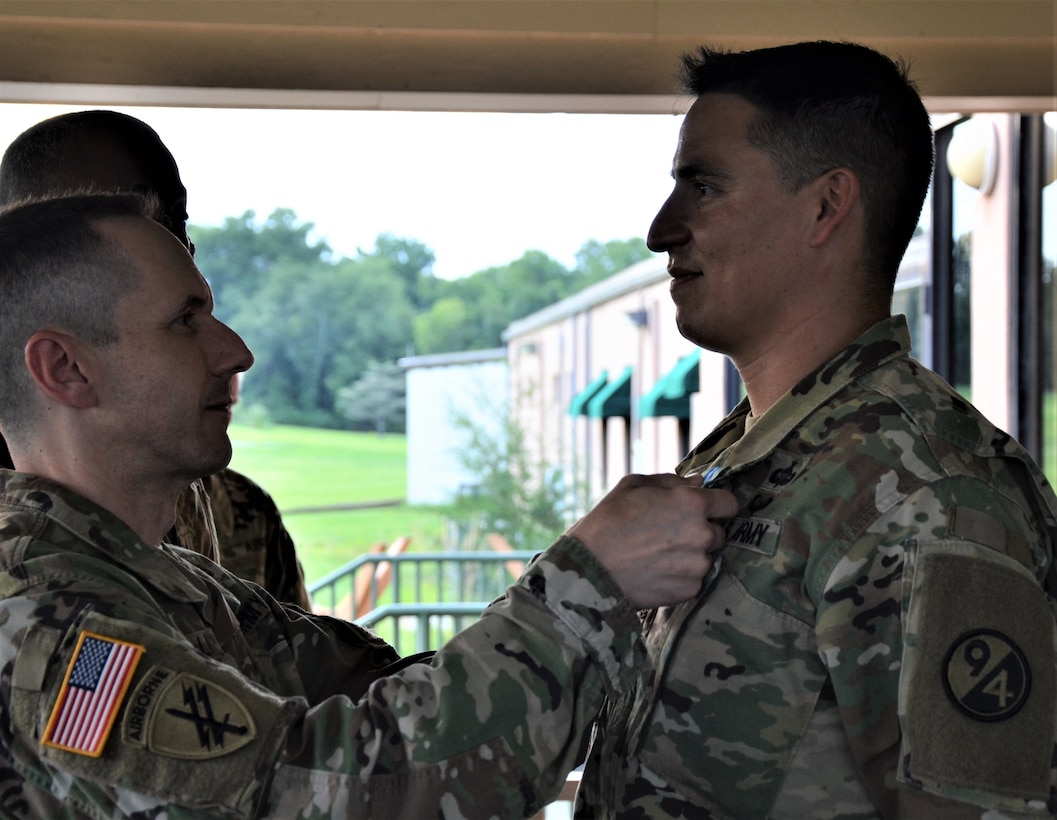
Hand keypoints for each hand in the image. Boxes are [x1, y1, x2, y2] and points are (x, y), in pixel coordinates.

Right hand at [565, 473, 737, 607]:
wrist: (590, 567)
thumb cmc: (608, 521)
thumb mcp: (634, 486)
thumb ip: (672, 482)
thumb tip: (699, 482)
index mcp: (692, 503)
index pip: (730, 503)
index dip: (717, 505)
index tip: (705, 510)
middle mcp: (702, 534)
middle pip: (719, 532)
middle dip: (701, 531)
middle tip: (671, 534)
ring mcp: (697, 565)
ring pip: (706, 557)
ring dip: (691, 555)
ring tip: (659, 555)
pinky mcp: (690, 590)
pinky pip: (695, 580)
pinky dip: (681, 576)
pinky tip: (657, 571)